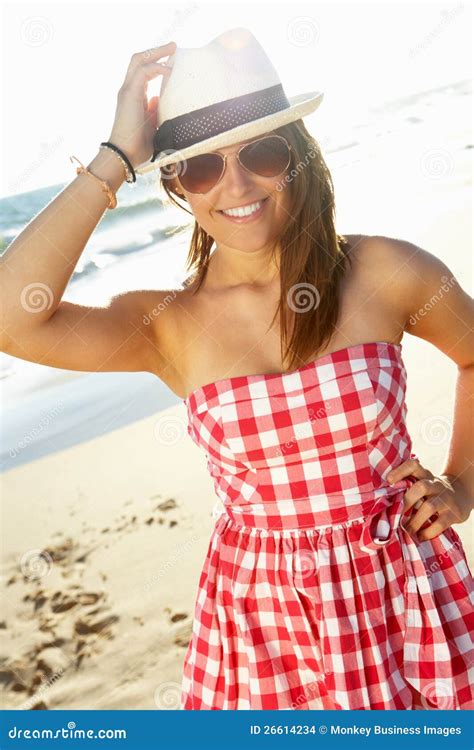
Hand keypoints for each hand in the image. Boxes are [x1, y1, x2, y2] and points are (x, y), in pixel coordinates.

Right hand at [107, 41, 176, 168]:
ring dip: (157, 53)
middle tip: (173, 47)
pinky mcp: (129, 94)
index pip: (143, 71)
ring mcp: (127, 90)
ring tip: (172, 49)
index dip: (156, 63)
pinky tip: (169, 70)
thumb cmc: (139, 145)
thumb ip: (154, 111)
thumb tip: (160, 99)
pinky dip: (157, 68)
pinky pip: (143, 72)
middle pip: (139, 60)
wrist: (125, 154)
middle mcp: (128, 89)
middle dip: (156, 51)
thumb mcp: (152, 125)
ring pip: (139, 60)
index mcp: (133, 96)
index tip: (172, 60)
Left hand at [386, 457, 471, 540]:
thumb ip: (406, 487)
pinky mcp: (454, 514)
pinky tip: (419, 536)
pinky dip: (428, 532)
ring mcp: (445, 499)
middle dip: (406, 502)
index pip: (413, 465)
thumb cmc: (431, 492)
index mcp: (424, 475)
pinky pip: (440, 523)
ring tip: (406, 530)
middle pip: (421, 487)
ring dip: (415, 521)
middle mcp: (435, 484)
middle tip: (396, 515)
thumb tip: (380, 502)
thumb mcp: (422, 484)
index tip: (389, 480)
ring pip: (429, 506)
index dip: (401, 470)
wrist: (461, 496)